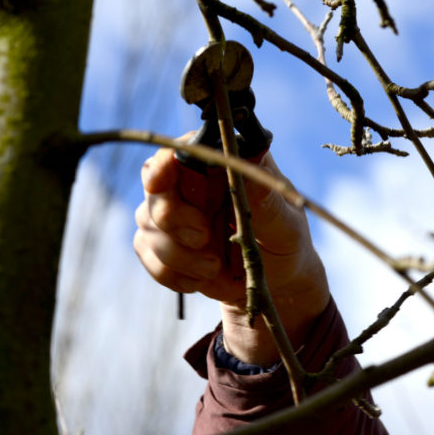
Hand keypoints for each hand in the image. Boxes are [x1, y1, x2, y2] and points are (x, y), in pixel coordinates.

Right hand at [133, 139, 329, 364]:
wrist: (274, 283)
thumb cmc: (284, 241)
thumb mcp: (285, 223)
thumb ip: (265, 198)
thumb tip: (248, 165)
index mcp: (221, 164)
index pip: (182, 151)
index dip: (164, 162)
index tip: (160, 180)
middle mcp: (190, 182)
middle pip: (155, 187)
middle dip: (174, 218)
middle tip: (204, 237)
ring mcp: (172, 212)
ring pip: (148, 224)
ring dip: (178, 254)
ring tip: (215, 268)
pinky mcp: (162, 243)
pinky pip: (148, 254)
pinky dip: (173, 273)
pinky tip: (201, 279)